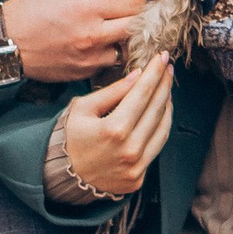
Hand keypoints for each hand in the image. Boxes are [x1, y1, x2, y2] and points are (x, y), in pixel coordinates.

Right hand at [4, 0, 142, 84]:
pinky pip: (107, 63)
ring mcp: (90, 57)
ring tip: (116, 34)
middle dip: (139, 20)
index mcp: (87, 8)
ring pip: (125, 49)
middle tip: (137, 17)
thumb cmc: (31, 10)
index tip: (139, 1)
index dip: (140, 1)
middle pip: (136, 27)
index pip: (133, 4)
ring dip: (124, 41)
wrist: (6, 43)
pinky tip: (98, 48)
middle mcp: (93, 35)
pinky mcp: (84, 73)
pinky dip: (107, 55)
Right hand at [60, 55, 176, 198]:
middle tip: (168, 67)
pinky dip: (161, 126)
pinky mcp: (139, 177)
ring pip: (163, 128)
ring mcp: (136, 166)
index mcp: (114, 129)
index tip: (162, 57)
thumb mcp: (83, 108)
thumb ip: (112, 92)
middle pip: (157, 109)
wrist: (64, 175)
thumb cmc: (71, 137)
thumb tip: (138, 75)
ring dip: (167, 104)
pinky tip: (160, 112)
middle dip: (164, 84)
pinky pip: (156, 146)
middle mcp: (129, 149)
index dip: (154, 73)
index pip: (142, 94)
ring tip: (166, 87)